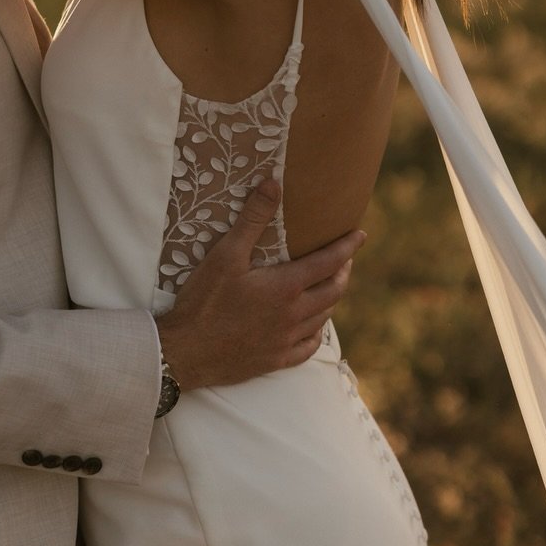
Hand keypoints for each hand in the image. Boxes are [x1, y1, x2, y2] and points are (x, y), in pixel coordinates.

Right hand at [157, 180, 363, 388]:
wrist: (185, 352)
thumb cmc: (204, 302)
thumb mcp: (225, 255)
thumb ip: (252, 219)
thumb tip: (273, 184)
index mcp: (286, 287)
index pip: (329, 262)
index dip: (347, 247)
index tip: (360, 235)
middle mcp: (293, 315)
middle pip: (334, 291)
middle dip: (343, 272)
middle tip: (344, 260)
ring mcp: (285, 341)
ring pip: (323, 318)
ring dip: (331, 299)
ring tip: (330, 286)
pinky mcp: (275, 360)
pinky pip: (308, 348)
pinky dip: (315, 333)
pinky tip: (312, 328)